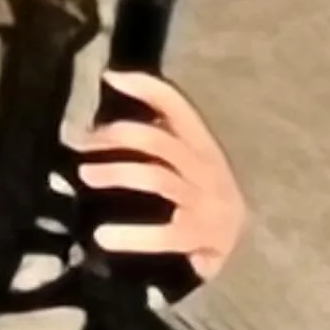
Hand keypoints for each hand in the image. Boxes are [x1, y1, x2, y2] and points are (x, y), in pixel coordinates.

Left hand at [78, 71, 246, 283]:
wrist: (246, 252)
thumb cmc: (204, 200)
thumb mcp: (193, 164)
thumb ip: (163, 143)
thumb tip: (105, 128)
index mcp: (202, 145)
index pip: (177, 106)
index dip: (146, 88)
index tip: (111, 77)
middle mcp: (206, 168)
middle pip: (159, 140)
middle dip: (117, 136)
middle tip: (82, 143)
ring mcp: (204, 202)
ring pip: (157, 178)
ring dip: (117, 173)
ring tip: (84, 175)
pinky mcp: (199, 237)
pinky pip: (164, 234)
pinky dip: (132, 235)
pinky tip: (104, 236)